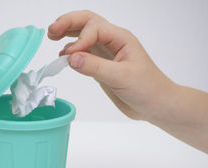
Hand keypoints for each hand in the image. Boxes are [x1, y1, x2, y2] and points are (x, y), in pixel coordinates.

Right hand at [48, 10, 176, 120]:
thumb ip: (95, 67)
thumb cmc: (147, 89)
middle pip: (87, 22)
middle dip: (68, 23)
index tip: (70, 56)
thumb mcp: (121, 77)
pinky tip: (63, 56)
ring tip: (52, 37)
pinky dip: (71, 51)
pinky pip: (84, 52)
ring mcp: (106, 53)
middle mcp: (112, 41)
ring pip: (84, 35)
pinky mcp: (102, 65)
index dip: (80, 40)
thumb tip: (71, 58)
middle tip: (51, 31)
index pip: (94, 28)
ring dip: (68, 33)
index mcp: (120, 38)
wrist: (156, 105)